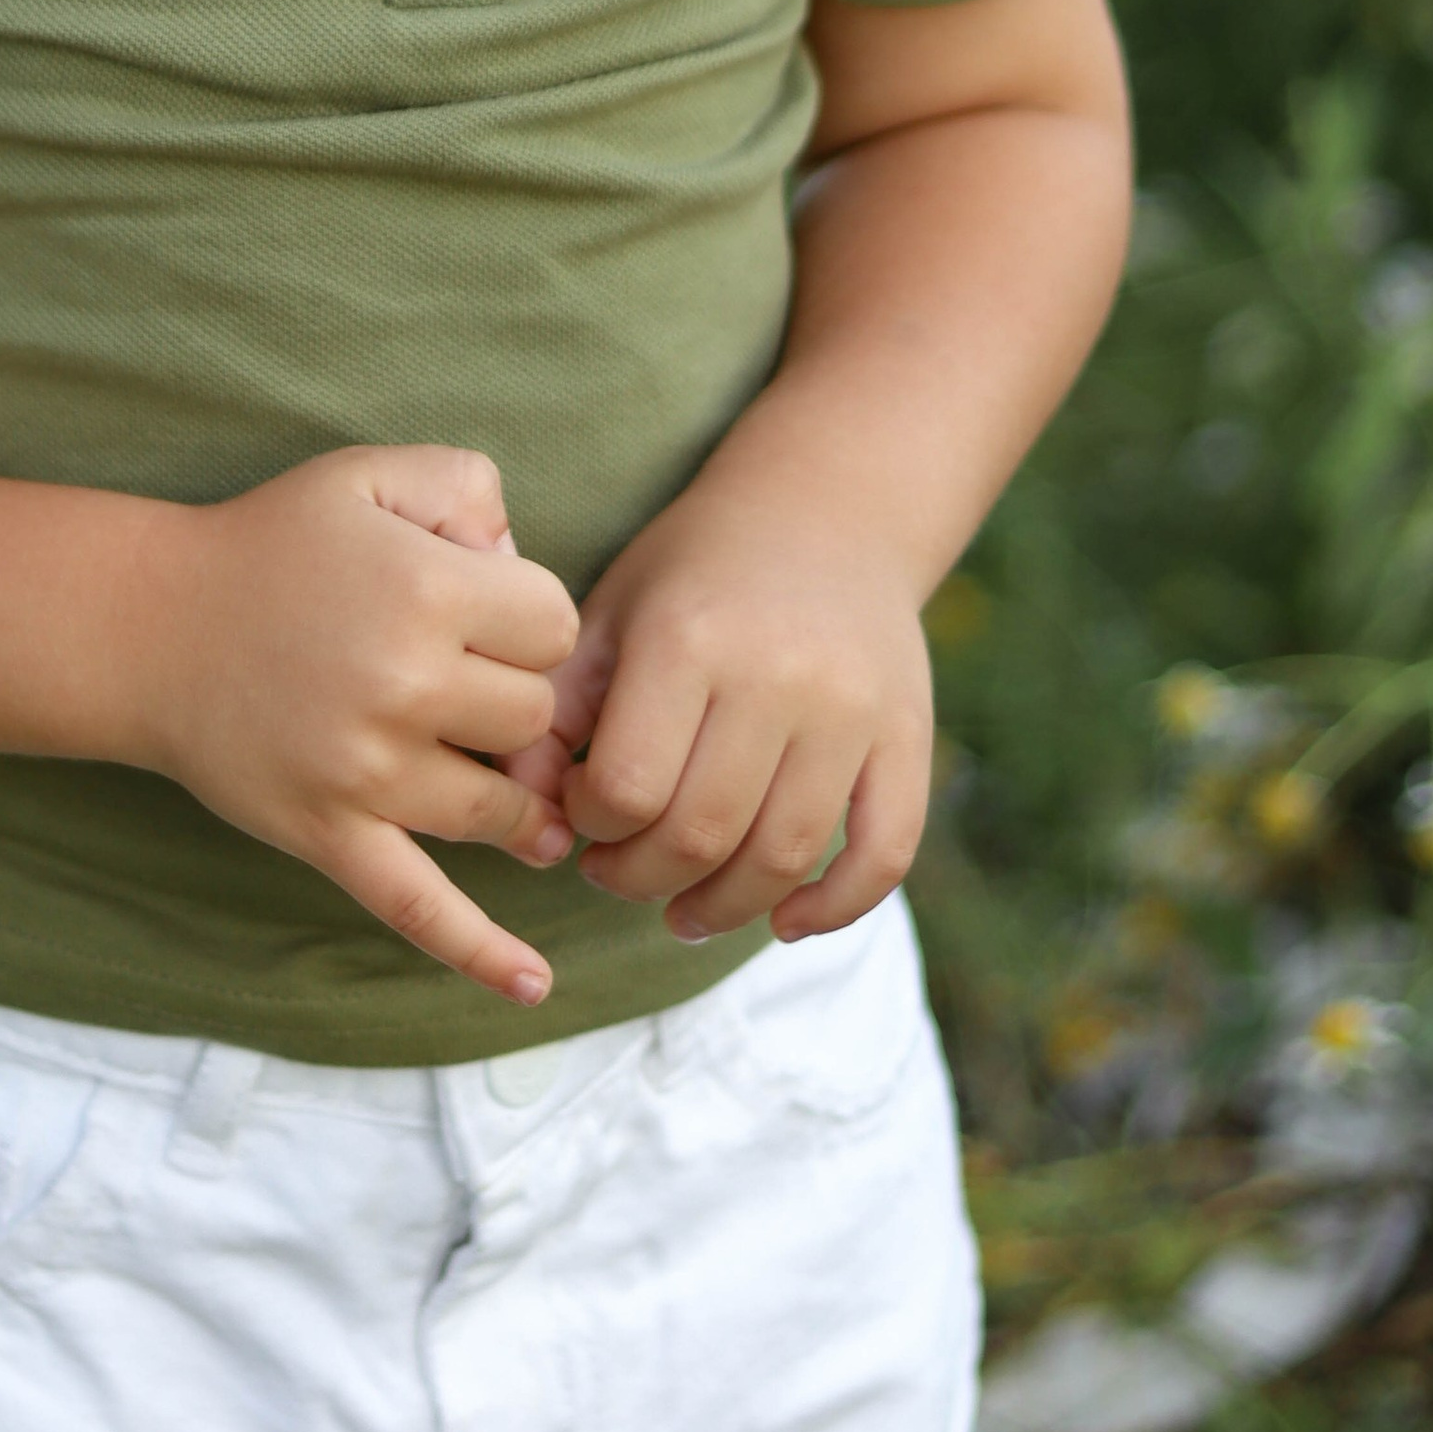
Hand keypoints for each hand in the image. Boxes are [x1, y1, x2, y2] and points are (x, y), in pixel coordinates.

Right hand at [138, 444, 580, 1004]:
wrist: (151, 624)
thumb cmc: (273, 544)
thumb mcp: (371, 473)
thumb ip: (470, 486)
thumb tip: (521, 566)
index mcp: (427, 590)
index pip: (557, 626)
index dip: (533, 617)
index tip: (490, 611)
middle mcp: (405, 684)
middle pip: (536, 720)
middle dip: (520, 700)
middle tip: (473, 681)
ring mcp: (367, 771)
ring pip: (502, 809)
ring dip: (517, 800)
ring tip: (513, 787)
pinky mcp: (329, 834)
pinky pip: (417, 905)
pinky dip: (480, 952)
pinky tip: (535, 986)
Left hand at [516, 463, 934, 946]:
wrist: (828, 509)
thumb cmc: (696, 570)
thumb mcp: (612, 610)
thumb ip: (559, 705)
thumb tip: (526, 803)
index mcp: (688, 639)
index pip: (626, 788)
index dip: (590, 824)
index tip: (583, 809)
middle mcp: (777, 675)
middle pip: (700, 834)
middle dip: (640, 878)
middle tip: (617, 870)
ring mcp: (852, 709)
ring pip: (783, 857)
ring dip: (722, 908)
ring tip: (682, 908)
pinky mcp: (906, 734)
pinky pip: (884, 852)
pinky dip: (835, 908)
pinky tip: (785, 922)